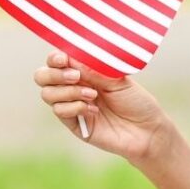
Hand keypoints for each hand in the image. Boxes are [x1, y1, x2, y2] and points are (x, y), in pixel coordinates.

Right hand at [33, 49, 168, 162]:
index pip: (56, 61)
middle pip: (42, 76)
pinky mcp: (74, 124)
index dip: (54, 58)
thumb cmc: (135, 101)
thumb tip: (71, 59)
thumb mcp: (117, 80)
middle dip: (54, 74)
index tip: (64, 59)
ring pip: (48, 94)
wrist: (147, 130)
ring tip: (92, 94)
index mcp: (82, 71)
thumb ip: (94, 70)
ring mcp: (71, 105)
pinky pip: (60, 111)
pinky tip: (93, 109)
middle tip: (76, 76)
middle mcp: (72, 86)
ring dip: (69, 91)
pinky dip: (75, 107)